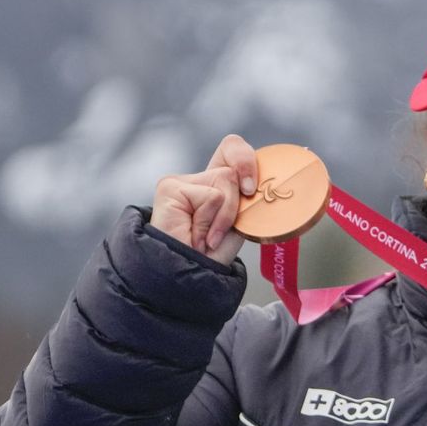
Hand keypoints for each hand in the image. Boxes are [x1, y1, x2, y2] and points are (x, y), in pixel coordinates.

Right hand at [151, 133, 257, 262]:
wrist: (188, 276)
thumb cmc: (212, 256)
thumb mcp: (239, 224)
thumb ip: (245, 199)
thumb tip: (256, 183)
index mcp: (216, 184)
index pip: (233, 149)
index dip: (246, 159)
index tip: (251, 189)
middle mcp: (199, 179)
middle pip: (233, 166)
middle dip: (237, 202)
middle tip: (224, 229)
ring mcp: (182, 181)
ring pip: (226, 179)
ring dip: (225, 217)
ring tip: (207, 237)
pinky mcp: (170, 187)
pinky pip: (212, 195)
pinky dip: (211, 221)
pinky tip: (196, 236)